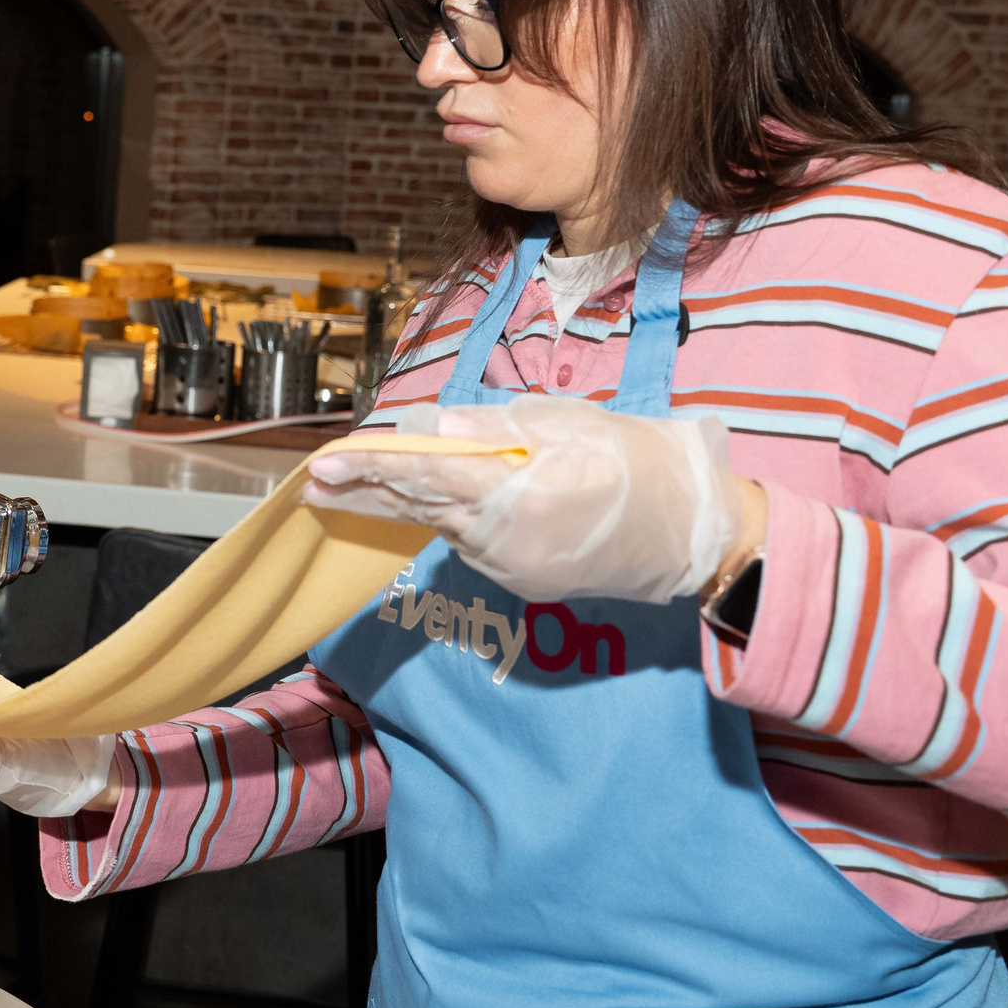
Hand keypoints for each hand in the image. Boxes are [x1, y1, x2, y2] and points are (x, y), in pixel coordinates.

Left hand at [304, 396, 762, 603]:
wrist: (694, 534)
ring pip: (447, 527)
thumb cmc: (640, 463)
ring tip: (358, 485)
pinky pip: (476, 543)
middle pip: (421, 510)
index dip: (372, 469)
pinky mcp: (524, 582)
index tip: (326, 464)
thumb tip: (433, 425)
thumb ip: (496, 427)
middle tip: (313, 485)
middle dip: (366, 494)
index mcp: (517, 495)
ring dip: (406, 504)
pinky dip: (454, 518)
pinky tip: (437, 500)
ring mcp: (513, 569)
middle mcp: (505, 541)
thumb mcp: (572, 424)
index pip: (427, 477)